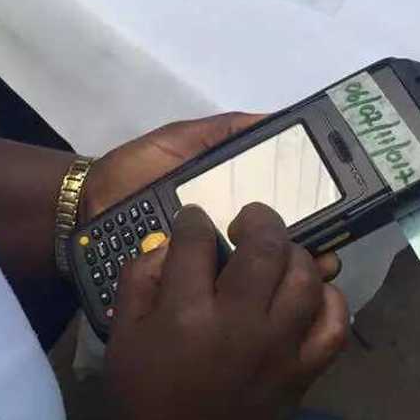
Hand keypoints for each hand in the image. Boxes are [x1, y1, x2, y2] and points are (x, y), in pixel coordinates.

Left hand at [84, 113, 341, 278]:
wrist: (83, 213)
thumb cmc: (131, 173)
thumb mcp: (178, 142)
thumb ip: (222, 132)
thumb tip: (275, 118)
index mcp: (225, 206)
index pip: (273, 211)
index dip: (306, 210)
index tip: (336, 209)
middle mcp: (221, 242)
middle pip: (272, 249)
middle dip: (304, 251)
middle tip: (328, 252)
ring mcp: (205, 271)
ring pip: (255, 280)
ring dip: (286, 280)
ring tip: (311, 275)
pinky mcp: (185, 293)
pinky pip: (220, 299)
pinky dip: (246, 302)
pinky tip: (273, 302)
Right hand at [104, 204, 347, 419]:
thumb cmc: (142, 406)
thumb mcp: (121, 339)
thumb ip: (139, 282)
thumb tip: (167, 245)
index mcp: (187, 313)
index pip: (198, 240)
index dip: (194, 220)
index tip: (194, 220)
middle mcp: (241, 322)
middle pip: (265, 246)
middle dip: (257, 218)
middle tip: (245, 220)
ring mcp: (279, 348)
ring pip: (306, 277)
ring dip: (294, 254)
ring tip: (277, 254)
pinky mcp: (303, 372)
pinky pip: (335, 326)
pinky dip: (331, 301)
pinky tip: (312, 293)